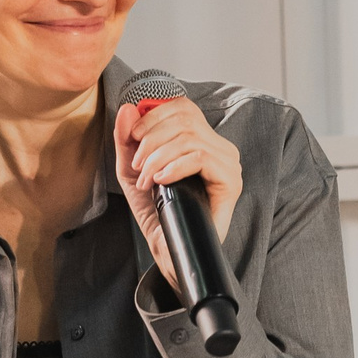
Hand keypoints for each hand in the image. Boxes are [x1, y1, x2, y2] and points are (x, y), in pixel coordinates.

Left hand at [112, 97, 243, 290]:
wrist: (169, 249)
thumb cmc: (156, 212)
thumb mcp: (132, 171)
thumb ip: (127, 140)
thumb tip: (128, 109)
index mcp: (202, 140)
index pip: (182, 108)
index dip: (153, 116)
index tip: (132, 137)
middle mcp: (219, 148)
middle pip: (184, 119)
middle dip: (151, 139)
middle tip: (137, 166)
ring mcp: (228, 164)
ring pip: (189, 137)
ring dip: (158, 156)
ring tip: (147, 179)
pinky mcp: (230, 182)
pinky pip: (200, 157)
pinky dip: (174, 166)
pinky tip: (162, 181)